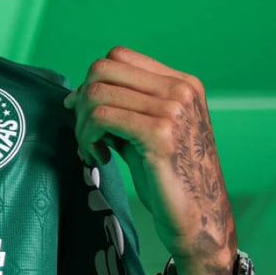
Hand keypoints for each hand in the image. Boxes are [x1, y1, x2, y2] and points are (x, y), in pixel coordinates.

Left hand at [63, 46, 236, 274]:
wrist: (198, 219)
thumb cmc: (169, 178)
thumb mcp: (148, 131)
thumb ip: (124, 107)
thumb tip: (77, 94)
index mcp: (182, 83)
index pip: (119, 56)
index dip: (92, 81)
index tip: (85, 113)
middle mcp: (180, 90)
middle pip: (103, 69)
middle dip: (82, 101)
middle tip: (86, 134)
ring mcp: (172, 110)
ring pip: (97, 93)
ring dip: (82, 124)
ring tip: (93, 148)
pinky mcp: (159, 134)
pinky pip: (101, 117)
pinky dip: (88, 137)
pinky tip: (100, 157)